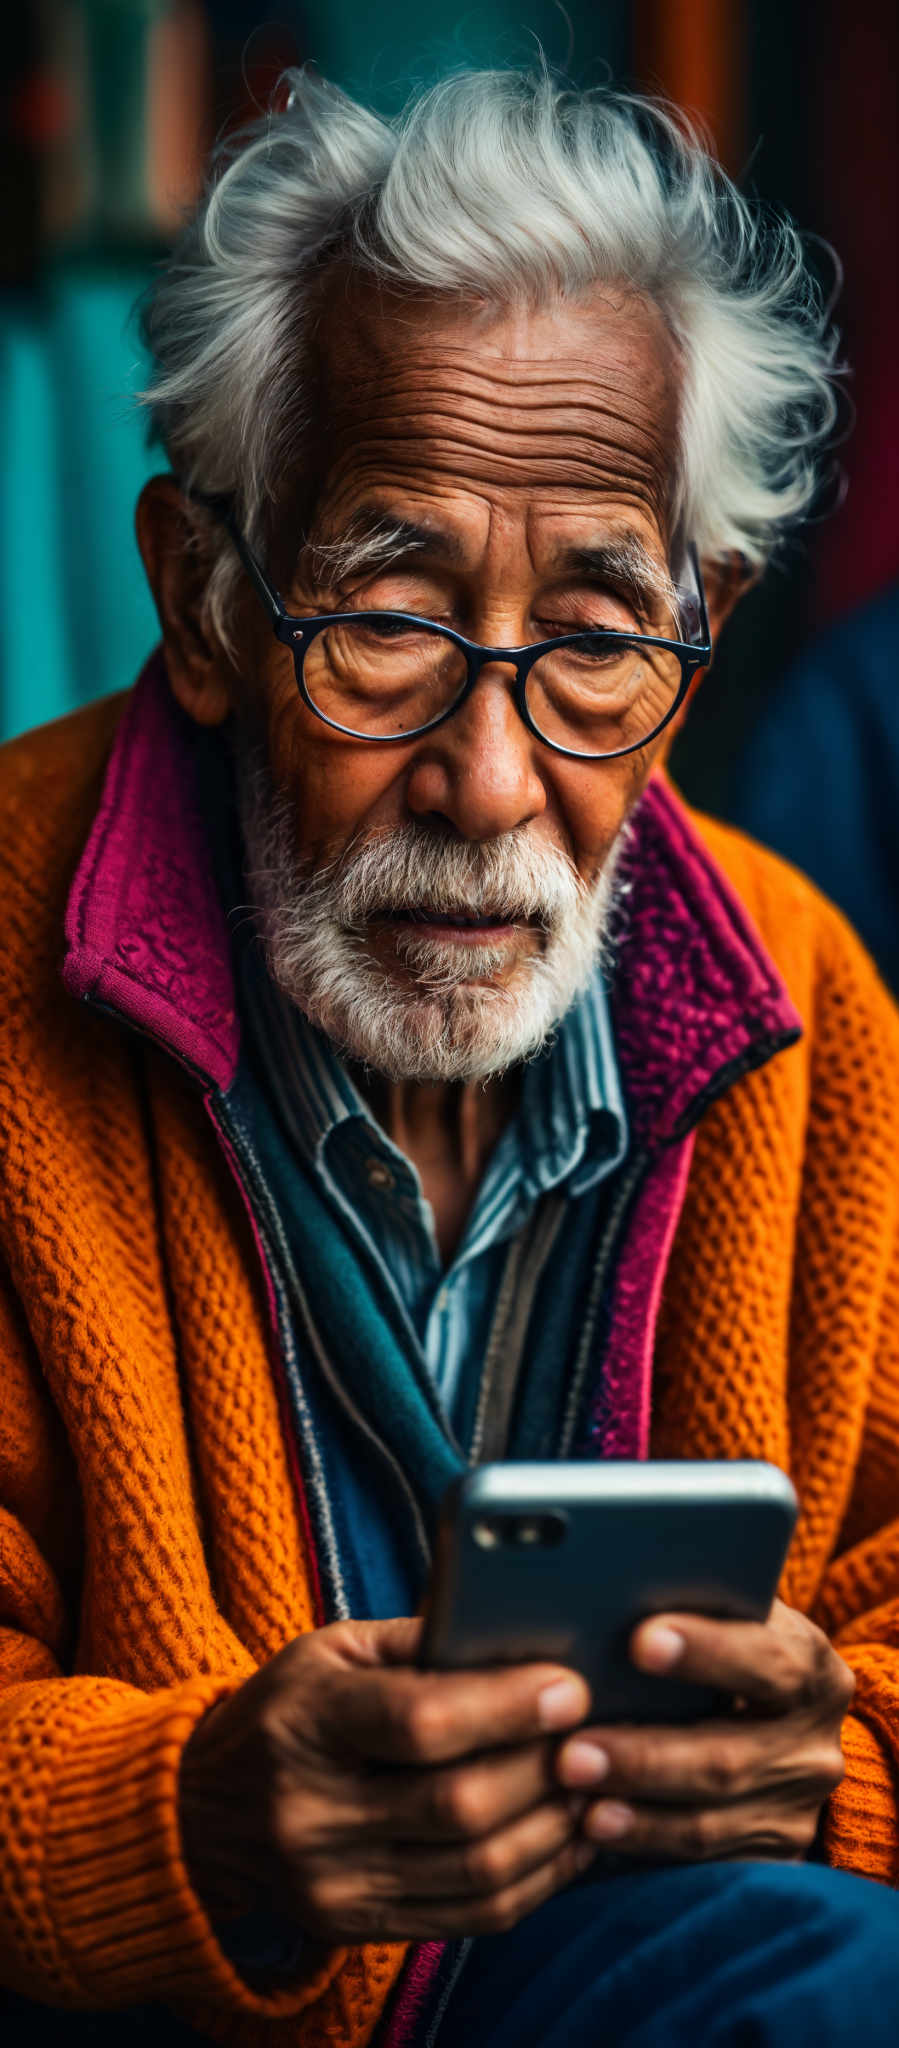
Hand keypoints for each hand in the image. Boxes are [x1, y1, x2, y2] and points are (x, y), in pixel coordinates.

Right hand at [178, 1616, 592, 1943]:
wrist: (204, 1811)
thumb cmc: (290, 1710)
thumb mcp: (331, 1652)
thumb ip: (420, 1641)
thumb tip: (524, 1632)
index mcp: (303, 1723)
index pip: (418, 1721)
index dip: (505, 1706)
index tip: (569, 1687)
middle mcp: (310, 1814)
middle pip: (459, 1805)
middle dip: (545, 1769)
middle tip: (598, 1735)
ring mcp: (333, 1884)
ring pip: (476, 1870)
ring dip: (555, 1827)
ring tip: (595, 1783)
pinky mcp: (358, 1929)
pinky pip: (471, 1917)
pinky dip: (537, 1879)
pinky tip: (569, 1839)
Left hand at [555, 1599, 853, 1863]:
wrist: (774, 1726)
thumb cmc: (724, 1653)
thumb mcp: (732, 1624)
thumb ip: (694, 1610)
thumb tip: (606, 1593)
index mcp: (812, 1671)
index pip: (769, 1661)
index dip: (708, 1651)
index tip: (640, 1641)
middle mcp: (813, 1747)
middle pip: (728, 1759)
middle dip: (645, 1758)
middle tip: (572, 1754)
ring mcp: (795, 1813)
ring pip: (710, 1824)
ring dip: (636, 1817)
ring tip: (575, 1805)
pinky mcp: (768, 1861)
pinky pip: (702, 1867)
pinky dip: (644, 1851)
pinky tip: (595, 1837)